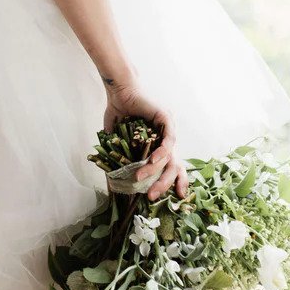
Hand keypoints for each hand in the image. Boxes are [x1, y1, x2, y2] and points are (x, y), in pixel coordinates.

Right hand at [102, 79, 187, 200]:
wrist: (118, 92)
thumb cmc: (118, 115)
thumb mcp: (119, 144)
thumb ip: (119, 162)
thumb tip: (112, 185)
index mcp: (160, 145)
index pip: (174, 167)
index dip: (177, 182)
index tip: (178, 198)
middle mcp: (168, 138)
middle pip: (174, 166)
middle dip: (164, 184)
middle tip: (151, 196)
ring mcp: (169, 129)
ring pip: (170, 156)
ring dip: (155, 170)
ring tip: (140, 179)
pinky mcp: (167, 119)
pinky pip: (169, 139)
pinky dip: (162, 152)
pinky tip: (153, 160)